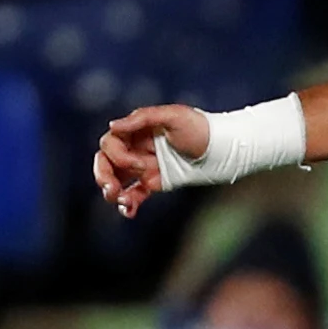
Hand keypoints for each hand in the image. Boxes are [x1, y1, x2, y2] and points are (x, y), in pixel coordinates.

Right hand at [94, 105, 209, 218]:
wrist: (223, 149)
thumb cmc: (200, 127)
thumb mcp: (173, 116)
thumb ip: (142, 118)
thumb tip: (113, 126)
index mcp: (135, 131)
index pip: (110, 144)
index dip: (119, 156)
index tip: (140, 163)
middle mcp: (135, 148)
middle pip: (106, 162)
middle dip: (103, 175)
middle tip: (111, 189)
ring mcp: (144, 166)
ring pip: (116, 180)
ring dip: (112, 191)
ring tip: (119, 200)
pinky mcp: (155, 182)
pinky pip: (134, 194)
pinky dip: (129, 204)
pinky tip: (129, 212)